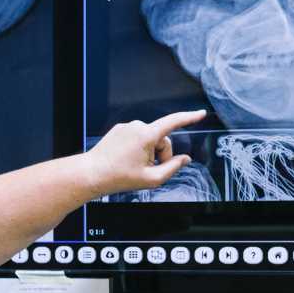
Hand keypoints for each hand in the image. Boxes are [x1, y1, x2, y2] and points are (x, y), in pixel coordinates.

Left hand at [81, 110, 206, 195]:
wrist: (92, 174)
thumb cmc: (118, 177)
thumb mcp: (152, 178)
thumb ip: (173, 168)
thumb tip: (185, 159)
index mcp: (146, 135)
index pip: (174, 122)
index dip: (190, 117)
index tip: (201, 113)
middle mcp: (136, 126)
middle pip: (161, 139)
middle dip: (160, 154)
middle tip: (149, 170)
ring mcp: (126, 127)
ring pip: (149, 139)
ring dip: (148, 153)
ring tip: (135, 166)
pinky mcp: (119, 130)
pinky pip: (137, 138)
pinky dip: (137, 149)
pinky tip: (127, 160)